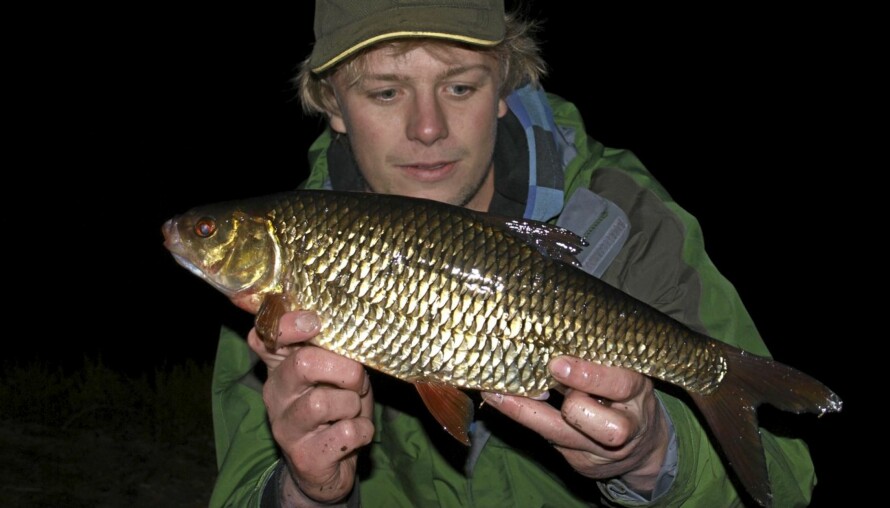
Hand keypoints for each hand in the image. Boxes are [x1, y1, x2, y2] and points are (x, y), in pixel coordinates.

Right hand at [247, 311, 374, 505]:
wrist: (328, 468)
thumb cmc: (336, 409)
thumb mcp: (335, 374)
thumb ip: (335, 351)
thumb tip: (353, 330)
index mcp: (280, 367)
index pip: (265, 336)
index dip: (289, 325)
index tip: (316, 323)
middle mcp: (276, 394)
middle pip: (302, 364)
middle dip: (345, 369)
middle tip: (356, 381)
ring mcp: (286, 427)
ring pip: (322, 402)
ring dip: (352, 404)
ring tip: (353, 411)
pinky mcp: (304, 456)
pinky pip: (346, 432)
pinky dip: (363, 431)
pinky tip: (356, 433)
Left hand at [482, 356, 668, 493]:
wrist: (643, 446)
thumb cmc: (625, 392)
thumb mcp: (622, 369)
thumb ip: (595, 358)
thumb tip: (550, 333)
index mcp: (637, 392)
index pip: (620, 385)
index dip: (589, 376)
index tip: (557, 363)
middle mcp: (626, 428)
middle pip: (604, 426)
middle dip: (572, 406)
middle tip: (545, 381)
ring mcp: (602, 450)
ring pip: (560, 435)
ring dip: (524, 411)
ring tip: (493, 391)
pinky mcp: (581, 463)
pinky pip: (546, 438)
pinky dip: (523, 417)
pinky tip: (498, 400)